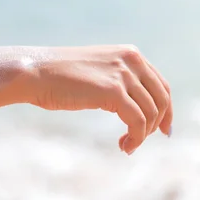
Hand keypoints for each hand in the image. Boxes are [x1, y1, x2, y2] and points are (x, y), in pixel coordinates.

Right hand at [29, 45, 172, 154]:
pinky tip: (124, 146)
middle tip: (142, 140)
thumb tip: (129, 103)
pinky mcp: (113, 91)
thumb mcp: (94, 71)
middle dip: (157, 124)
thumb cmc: (55, 76)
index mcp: (129, 53)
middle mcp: (131, 60)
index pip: (160, 84)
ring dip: (142, 135)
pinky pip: (137, 121)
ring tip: (126, 146)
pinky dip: (135, 138)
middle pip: (162, 98)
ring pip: (151, 113)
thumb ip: (115, 79)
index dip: (165, 109)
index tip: (162, 129)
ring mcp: (123, 74)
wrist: (34, 72)